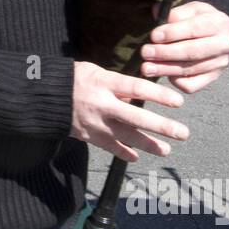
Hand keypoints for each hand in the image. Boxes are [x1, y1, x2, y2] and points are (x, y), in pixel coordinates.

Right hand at [70, 62, 187, 161]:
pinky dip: (124, 153)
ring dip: (149, 144)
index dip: (159, 95)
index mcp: (105, 83)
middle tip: (183, 132)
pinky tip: (137, 156)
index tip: (179, 102)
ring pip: (127, 136)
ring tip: (167, 149)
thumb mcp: (97, 72)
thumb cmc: (74, 79)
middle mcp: (102, 104)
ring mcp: (96, 123)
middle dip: (162, 126)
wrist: (44, 96)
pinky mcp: (89, 136)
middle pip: (137, 117)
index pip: (137, 88)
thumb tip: (142, 93)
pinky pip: (110, 147)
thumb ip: (119, 84)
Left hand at [140, 1, 228, 92]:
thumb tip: (156, 13)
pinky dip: (176, 81)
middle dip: (166, 53)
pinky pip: (192, 85)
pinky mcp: (213, 78)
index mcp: (220, 22)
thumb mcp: (191, 9)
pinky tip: (164, 74)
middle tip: (146, 52)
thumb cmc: (198, 20)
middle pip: (193, 52)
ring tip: (146, 68)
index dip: (173, 33)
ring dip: (165, 69)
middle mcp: (224, 44)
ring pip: (190, 70)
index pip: (195, 28)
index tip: (154, 36)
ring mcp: (220, 63)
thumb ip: (175, 12)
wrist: (216, 35)